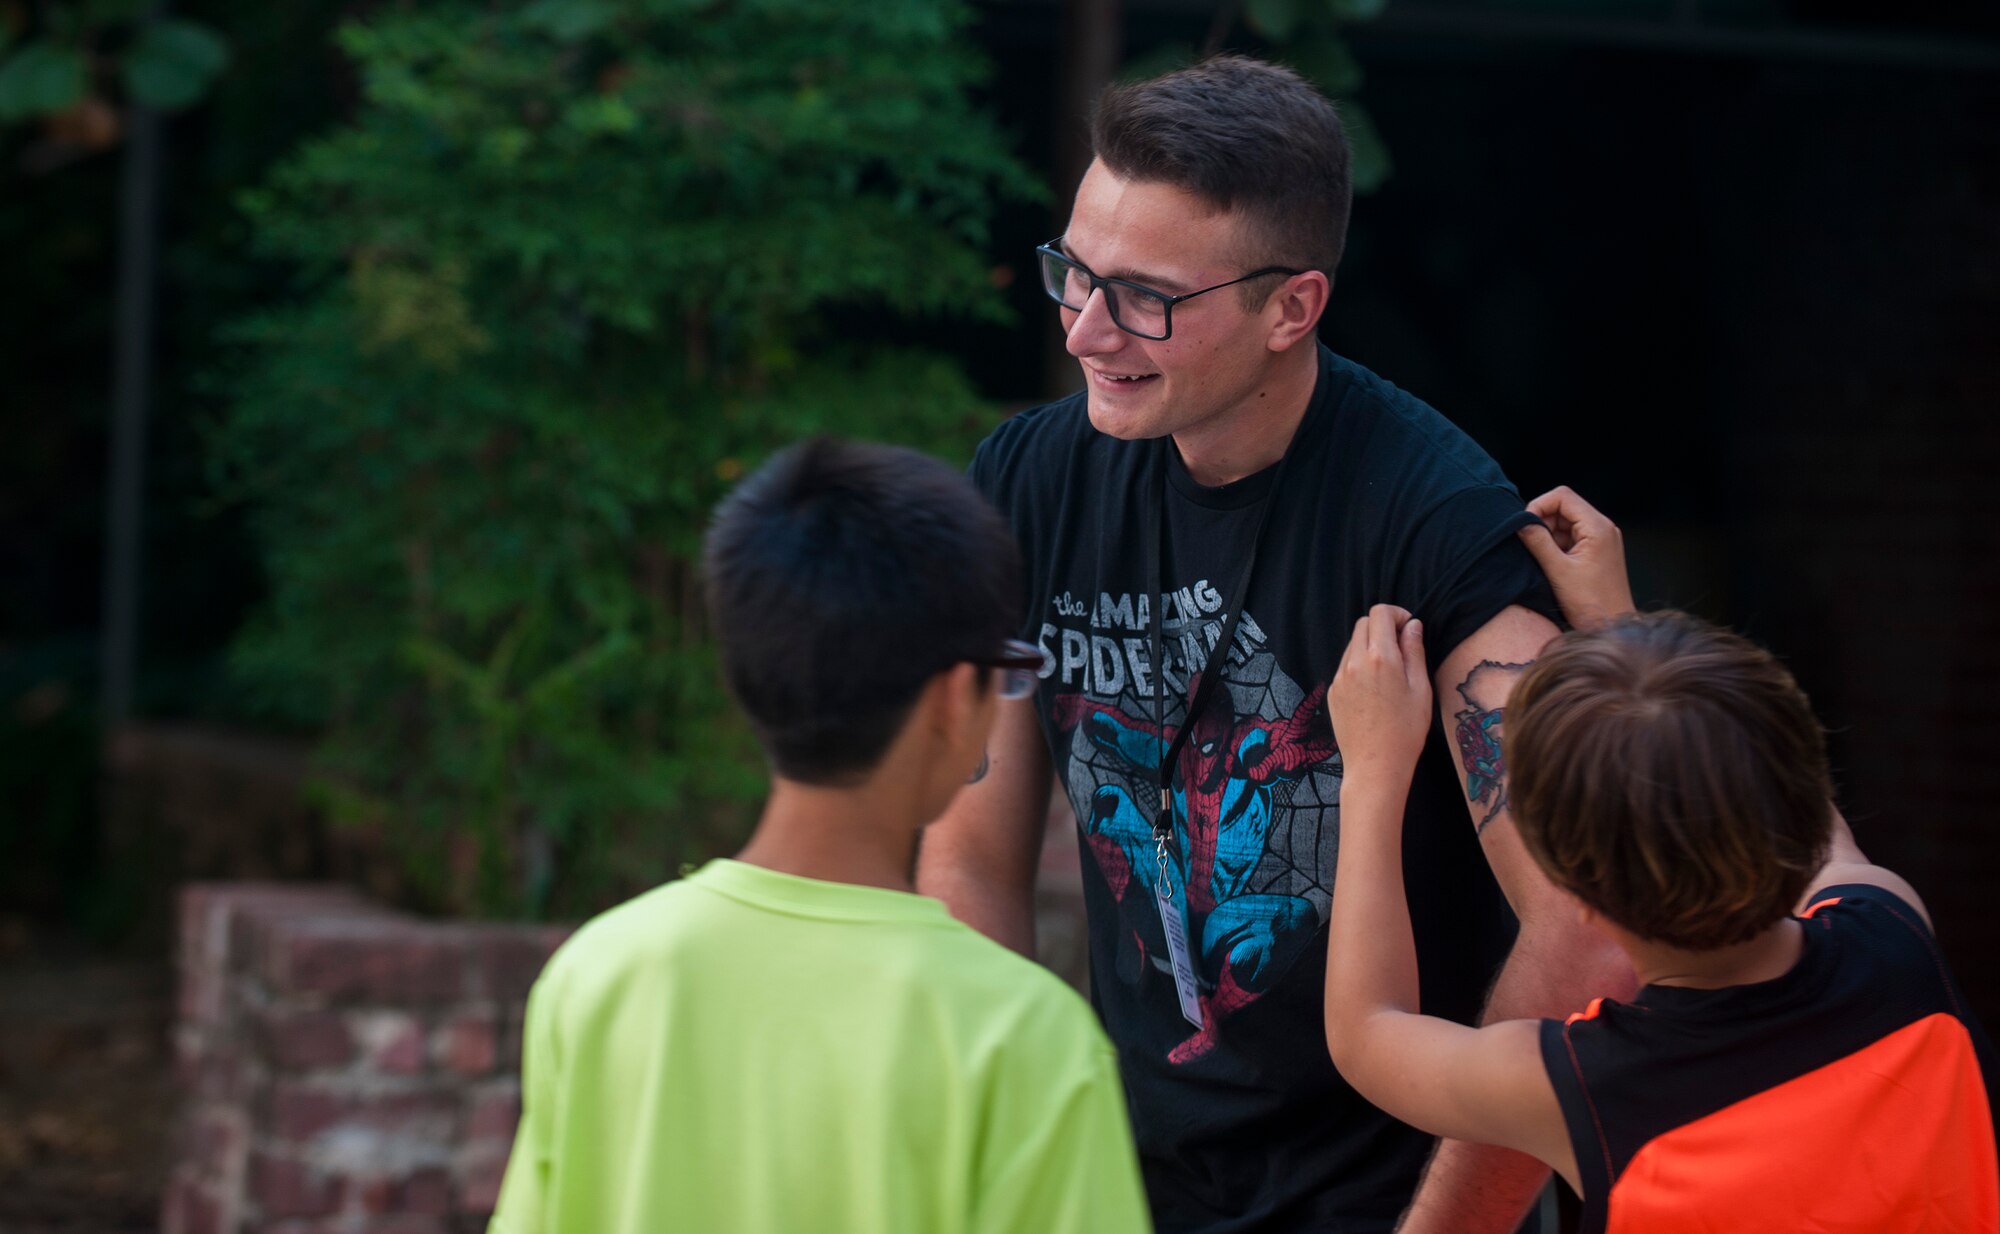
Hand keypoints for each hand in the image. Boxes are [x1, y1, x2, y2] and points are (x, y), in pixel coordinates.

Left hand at [1329, 605, 1431, 777]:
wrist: (1375, 766)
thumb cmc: (1406, 731)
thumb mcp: (1421, 689)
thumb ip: (1415, 651)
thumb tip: (1412, 625)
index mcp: (1380, 657)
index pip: (1380, 613)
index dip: (1397, 614)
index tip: (1408, 629)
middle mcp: (1354, 662)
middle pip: (1363, 624)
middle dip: (1383, 627)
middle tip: (1401, 648)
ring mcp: (1339, 677)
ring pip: (1352, 644)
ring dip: (1370, 646)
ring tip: (1389, 672)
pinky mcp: (1332, 691)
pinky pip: (1346, 666)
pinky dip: (1360, 665)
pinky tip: (1374, 689)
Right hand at [1517, 486, 1635, 631]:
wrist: (1612, 626)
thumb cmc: (1591, 603)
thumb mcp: (1558, 571)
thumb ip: (1538, 542)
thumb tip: (1520, 523)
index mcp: (1597, 527)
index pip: (1562, 496)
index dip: (1539, 505)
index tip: (1524, 525)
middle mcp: (1603, 528)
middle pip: (1564, 507)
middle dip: (1543, 520)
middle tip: (1530, 543)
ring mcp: (1601, 540)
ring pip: (1566, 522)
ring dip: (1548, 534)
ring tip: (1541, 557)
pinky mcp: (1597, 551)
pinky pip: (1572, 537)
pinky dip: (1557, 545)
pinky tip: (1551, 563)